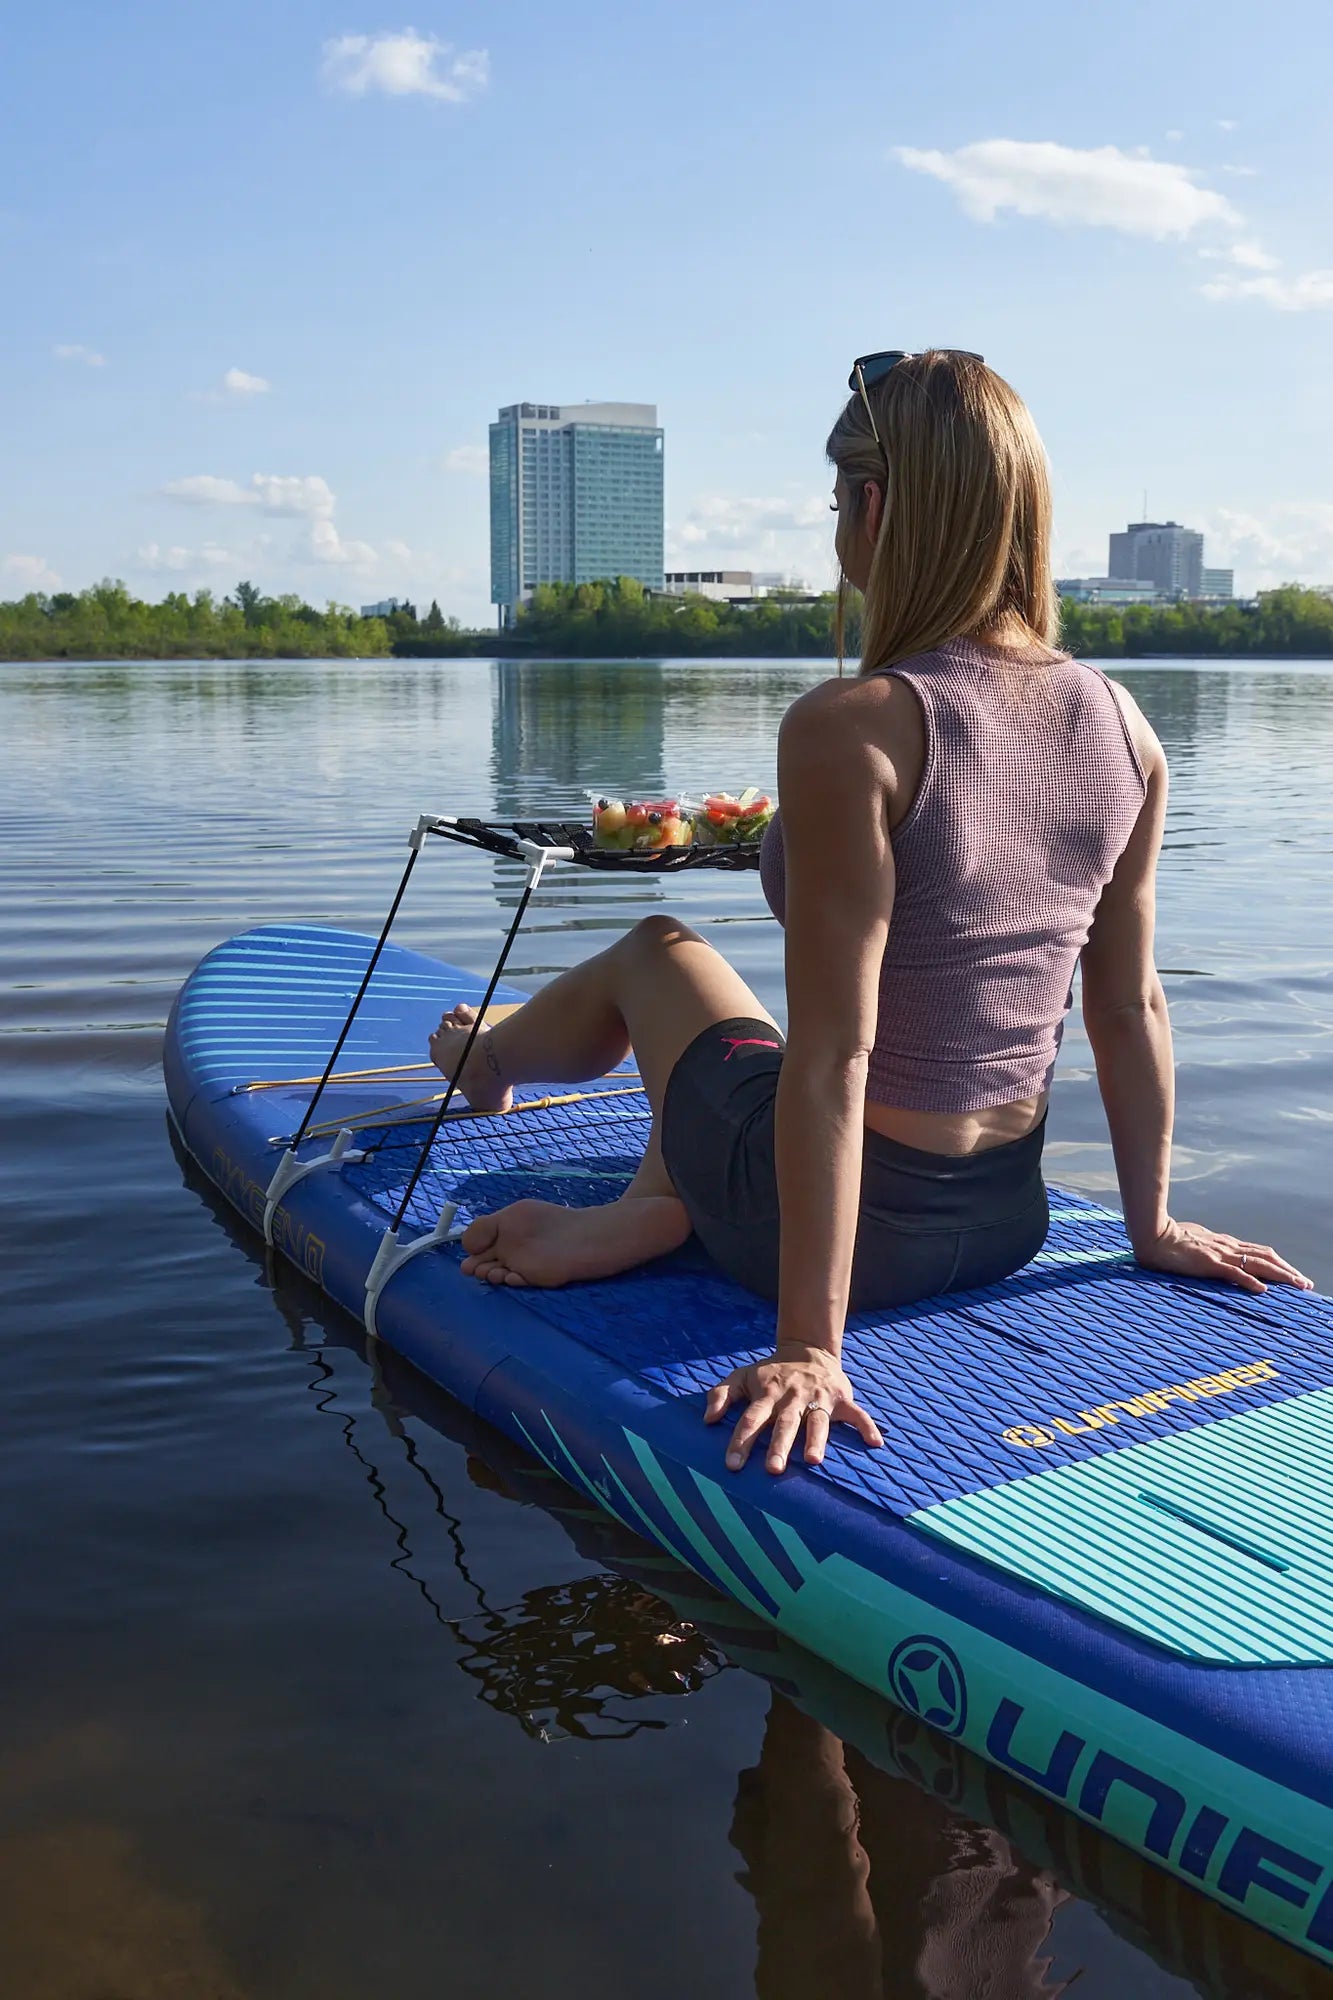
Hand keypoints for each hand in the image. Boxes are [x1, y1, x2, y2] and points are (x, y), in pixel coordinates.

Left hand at [704, 1341, 883, 1474]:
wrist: (808, 1348)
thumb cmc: (771, 1371)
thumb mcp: (742, 1375)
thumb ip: (721, 1394)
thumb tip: (707, 1420)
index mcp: (768, 1394)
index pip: (752, 1419)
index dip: (741, 1441)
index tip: (732, 1465)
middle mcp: (793, 1398)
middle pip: (785, 1424)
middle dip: (780, 1446)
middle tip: (773, 1469)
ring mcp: (819, 1398)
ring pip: (818, 1422)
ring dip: (817, 1440)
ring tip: (814, 1460)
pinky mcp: (841, 1398)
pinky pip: (857, 1414)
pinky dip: (867, 1426)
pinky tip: (875, 1443)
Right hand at [1135, 1217, 1311, 1294]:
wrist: (1154, 1236)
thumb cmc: (1172, 1239)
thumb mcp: (1198, 1243)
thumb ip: (1211, 1251)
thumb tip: (1220, 1260)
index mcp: (1226, 1244)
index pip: (1261, 1252)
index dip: (1280, 1263)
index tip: (1294, 1275)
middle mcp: (1228, 1247)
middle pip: (1266, 1257)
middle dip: (1288, 1271)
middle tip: (1305, 1284)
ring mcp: (1219, 1255)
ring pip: (1258, 1264)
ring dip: (1280, 1275)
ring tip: (1297, 1286)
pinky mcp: (1208, 1263)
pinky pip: (1233, 1273)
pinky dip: (1250, 1281)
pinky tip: (1262, 1290)